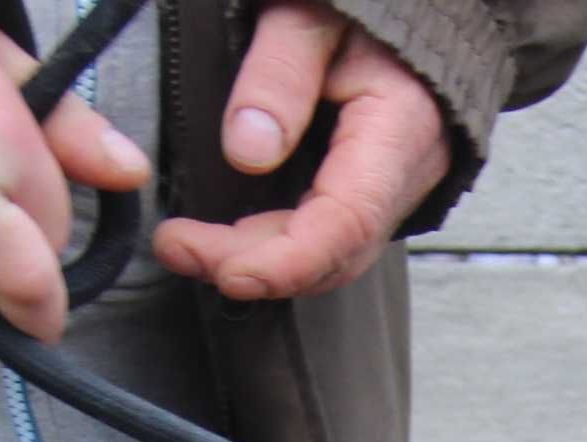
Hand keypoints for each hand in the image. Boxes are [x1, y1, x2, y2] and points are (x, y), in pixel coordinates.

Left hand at [152, 3, 450, 302]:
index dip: (287, 261)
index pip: (347, 221)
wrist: (409, 7)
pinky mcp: (370, 193)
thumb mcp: (311, 17)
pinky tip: (231, 239)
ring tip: (189, 246)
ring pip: (331, 257)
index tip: (224, 270)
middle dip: (255, 265)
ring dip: (261, 262)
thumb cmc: (361, 6)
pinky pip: (329, 240)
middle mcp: (404, 175)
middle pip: (335, 253)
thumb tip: (246, 153)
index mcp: (399, 131)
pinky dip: (278, 248)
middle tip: (177, 247)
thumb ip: (280, 75)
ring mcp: (391, 190)